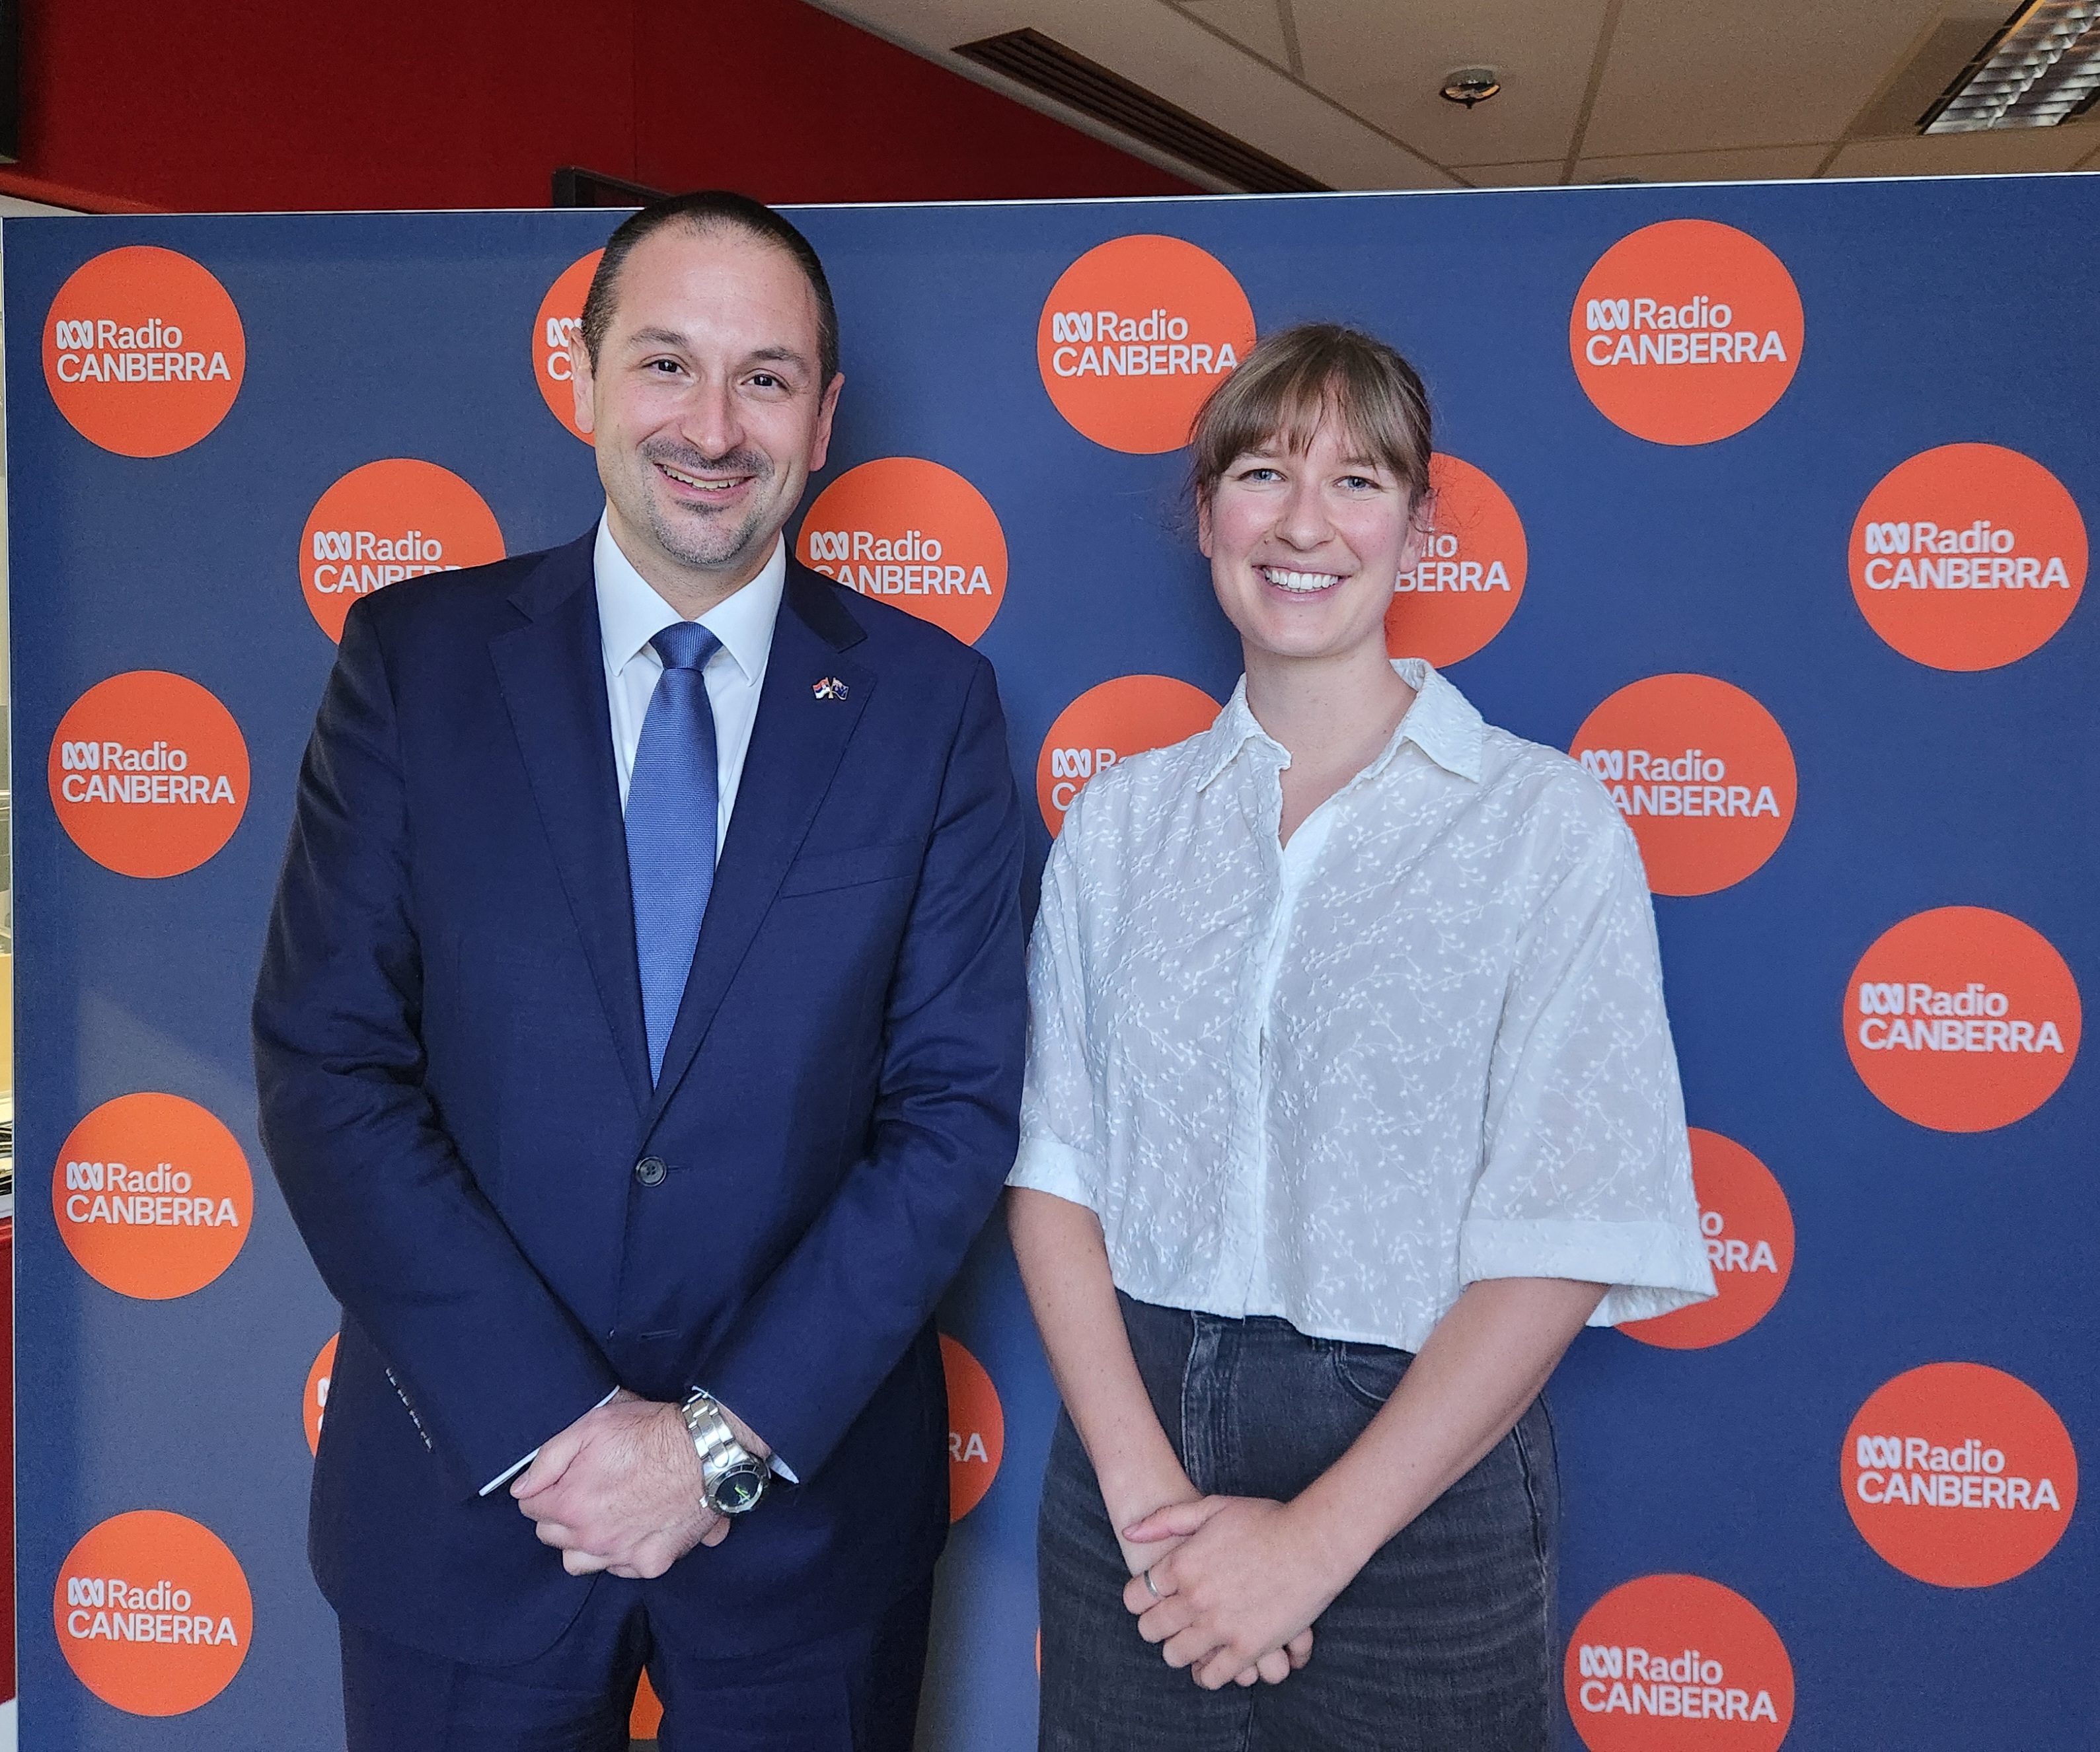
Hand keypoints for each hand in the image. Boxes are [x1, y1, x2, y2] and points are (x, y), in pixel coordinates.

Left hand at [512, 1389, 723, 1577]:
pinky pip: (618, 1569)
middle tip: (584, 1491)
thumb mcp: (593, 1425)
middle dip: (560, 1515)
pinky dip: (620, 1553)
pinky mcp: (651, 1563)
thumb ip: (548, 1458)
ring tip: (603, 1517)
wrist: (707, 1451)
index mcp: (571, 1504)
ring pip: (578, 1562)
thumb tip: (521, 1489)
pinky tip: (632, 1529)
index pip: (530, 1508)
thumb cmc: (652, 1433)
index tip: (562, 1478)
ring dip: (583, 1542)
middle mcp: (592, 1538)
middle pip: (552, 1537)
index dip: (543, 1489)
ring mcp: (621, 1555)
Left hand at [1123, 1496, 1343, 1689]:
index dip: (1139, 1599)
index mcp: (1182, 1564)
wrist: (1314, 1541)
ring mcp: (1220, 1625)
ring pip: (1176, 1656)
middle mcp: (1194, 1598)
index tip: (1150, 1599)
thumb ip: (1167, 1518)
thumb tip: (1129, 1530)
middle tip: (1168, 1623)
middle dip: (1155, 1627)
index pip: (1135, 1596)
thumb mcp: (1212, 1507)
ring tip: (1190, 1641)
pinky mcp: (1247, 1648)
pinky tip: (1212, 1662)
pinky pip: (1211, 1676)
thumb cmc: (1265, 1519)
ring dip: (1179, 1650)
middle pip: (1151, 1630)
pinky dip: (1207, 1673)